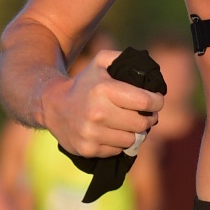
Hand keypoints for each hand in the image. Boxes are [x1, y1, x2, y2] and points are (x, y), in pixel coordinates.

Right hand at [42, 50, 160, 158]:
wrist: (53, 106)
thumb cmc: (85, 83)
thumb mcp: (100, 62)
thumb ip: (123, 58)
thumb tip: (147, 70)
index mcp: (104, 90)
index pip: (145, 101)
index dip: (156, 102)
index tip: (156, 101)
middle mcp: (97, 113)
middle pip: (141, 123)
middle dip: (148, 118)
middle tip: (145, 115)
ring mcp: (92, 133)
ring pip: (132, 140)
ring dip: (134, 132)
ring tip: (128, 124)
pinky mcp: (88, 149)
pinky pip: (118, 150)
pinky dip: (119, 143)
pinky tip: (112, 133)